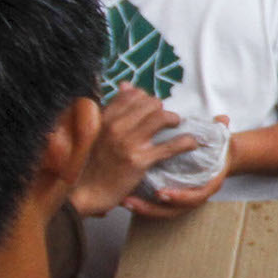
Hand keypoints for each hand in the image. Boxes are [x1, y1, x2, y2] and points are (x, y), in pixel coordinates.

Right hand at [70, 87, 193, 216]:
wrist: (85, 192)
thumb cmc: (92, 163)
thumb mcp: (97, 131)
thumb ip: (112, 110)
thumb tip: (126, 85)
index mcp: (105, 118)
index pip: (132, 95)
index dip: (146, 99)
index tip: (152, 108)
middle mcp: (116, 126)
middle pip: (150, 103)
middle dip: (162, 109)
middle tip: (166, 119)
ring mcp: (128, 143)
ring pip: (161, 117)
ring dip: (174, 119)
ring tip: (177, 125)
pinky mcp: (140, 160)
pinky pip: (170, 146)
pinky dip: (186, 142)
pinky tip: (191, 143)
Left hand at [123, 115, 232, 216]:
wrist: (219, 159)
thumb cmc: (216, 150)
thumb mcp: (221, 141)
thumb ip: (221, 130)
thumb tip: (223, 119)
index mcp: (208, 184)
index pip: (195, 197)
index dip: (179, 197)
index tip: (162, 193)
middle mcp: (193, 195)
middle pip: (172, 211)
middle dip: (150, 208)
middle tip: (132, 202)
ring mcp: (180, 199)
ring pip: (160, 211)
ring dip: (140, 208)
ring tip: (124, 202)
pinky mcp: (168, 196)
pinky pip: (153, 206)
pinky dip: (139, 204)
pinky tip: (123, 198)